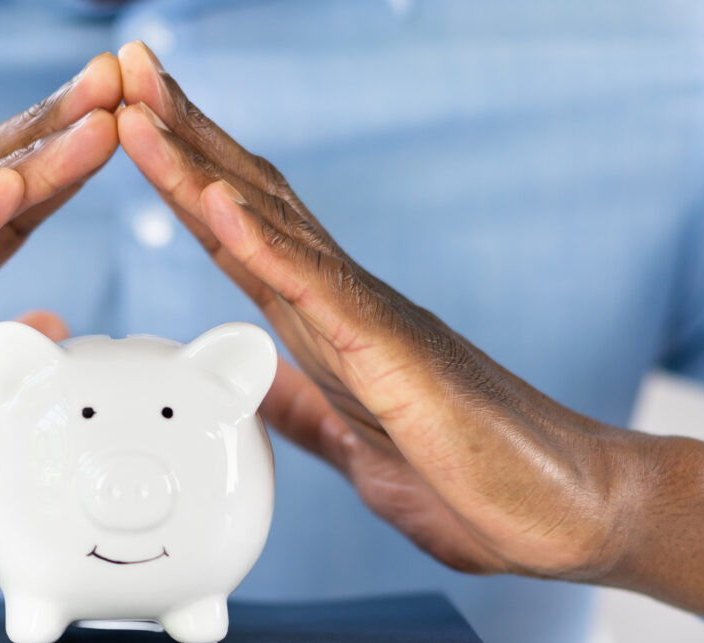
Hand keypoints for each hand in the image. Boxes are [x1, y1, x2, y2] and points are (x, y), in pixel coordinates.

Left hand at [112, 43, 703, 630]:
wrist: (577, 516)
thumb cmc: (487, 484)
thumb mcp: (361, 451)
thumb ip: (307, 414)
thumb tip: (260, 389)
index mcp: (333, 329)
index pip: (244, 235)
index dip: (187, 176)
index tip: (134, 122)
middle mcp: (350, 306)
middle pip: (249, 201)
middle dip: (183, 134)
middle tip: (125, 65)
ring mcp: (373, 322)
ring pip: (270, 228)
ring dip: (197, 166)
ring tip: (140, 107)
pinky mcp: (396, 358)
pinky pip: (318, 292)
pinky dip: (260, 243)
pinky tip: (214, 200)